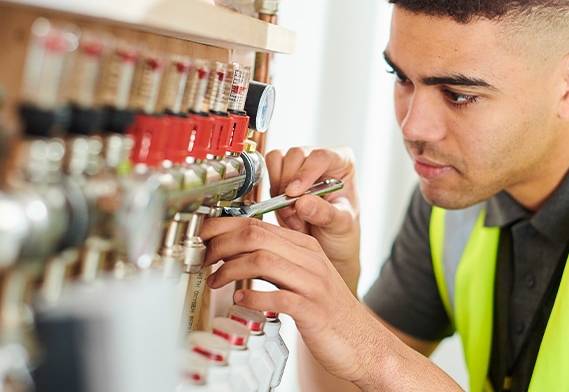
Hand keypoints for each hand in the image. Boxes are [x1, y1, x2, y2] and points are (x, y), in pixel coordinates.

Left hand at [201, 217, 377, 383]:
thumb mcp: (304, 276)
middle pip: (256, 237)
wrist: (364, 343)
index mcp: (305, 247)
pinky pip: (279, 297)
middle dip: (222, 244)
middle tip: (205, 258)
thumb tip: (239, 251)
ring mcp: (313, 284)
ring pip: (263, 261)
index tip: (204, 234)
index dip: (225, 227)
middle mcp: (310, 260)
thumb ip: (277, 261)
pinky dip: (255, 297)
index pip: (258, 224)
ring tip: (216, 281)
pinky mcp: (313, 311)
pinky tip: (241, 300)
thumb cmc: (329, 312)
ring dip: (231, 269)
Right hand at [265, 147, 360, 291]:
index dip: (305, 173)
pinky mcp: (282, 174)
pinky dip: (272, 193)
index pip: (321, 156)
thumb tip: (304, 202)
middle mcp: (319, 159)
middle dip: (289, 185)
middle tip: (294, 212)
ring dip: (279, 190)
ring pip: (278, 160)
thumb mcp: (341, 225)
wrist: (329, 244)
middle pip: (296, 155)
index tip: (294, 194)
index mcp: (342, 162)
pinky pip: (268, 172)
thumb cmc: (341, 230)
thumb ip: (326, 214)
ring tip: (292, 215)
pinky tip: (285, 211)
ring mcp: (299, 165)